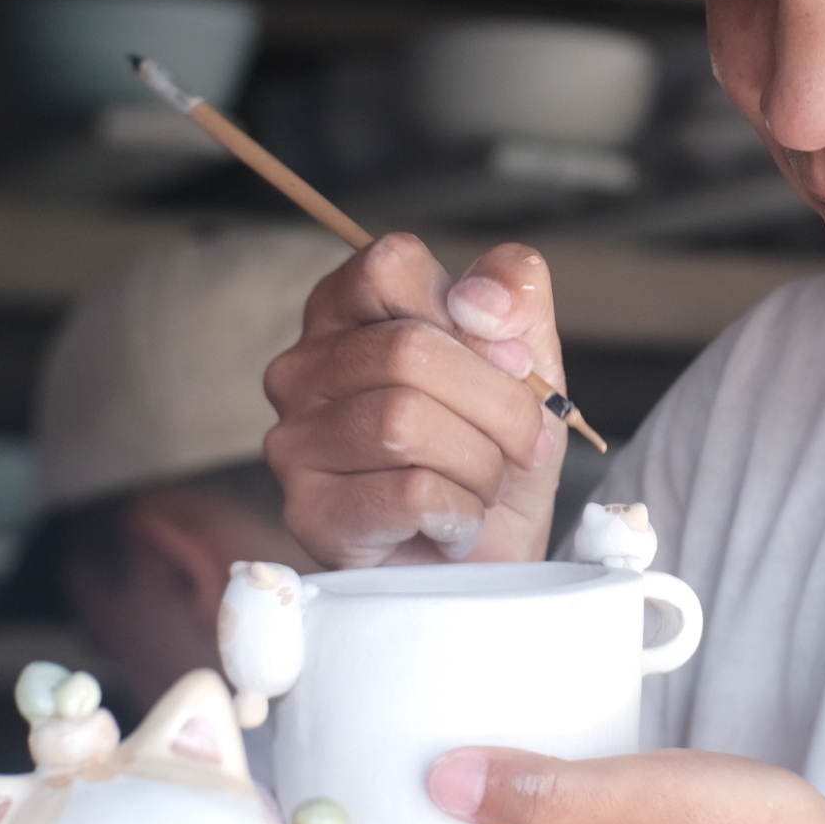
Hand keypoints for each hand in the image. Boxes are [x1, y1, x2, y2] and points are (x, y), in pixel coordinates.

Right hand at [262, 236, 568, 567]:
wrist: (492, 559)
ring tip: (481, 485)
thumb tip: (478, 299)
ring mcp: (294, 443)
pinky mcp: (308, 513)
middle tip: (520, 444)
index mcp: (347, 312)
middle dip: (497, 404)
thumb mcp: (529, 359)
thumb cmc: (497, 449)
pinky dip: (461, 512)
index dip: (468, 312)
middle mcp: (302, 369)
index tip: (509, 361)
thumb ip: (515, 294)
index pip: (390, 263)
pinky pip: (409, 493)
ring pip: (404, 423)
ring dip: (480, 464)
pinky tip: (455, 524)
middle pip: (409, 350)